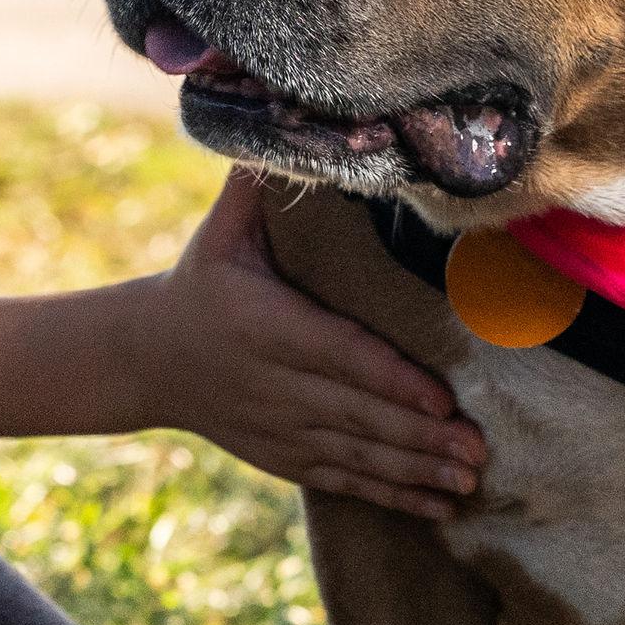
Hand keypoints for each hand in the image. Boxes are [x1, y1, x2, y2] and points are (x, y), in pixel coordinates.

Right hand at [130, 171, 487, 518]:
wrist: (145, 358)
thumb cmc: (199, 280)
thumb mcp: (220, 230)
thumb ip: (259, 186)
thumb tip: (293, 117)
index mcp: (265, 325)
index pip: (338, 355)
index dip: (391, 380)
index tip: (442, 398)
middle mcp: (273, 384)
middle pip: (357, 415)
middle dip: (420, 437)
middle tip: (479, 450)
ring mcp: (278, 428)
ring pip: (356, 454)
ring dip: (416, 472)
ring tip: (470, 481)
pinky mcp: (282, 456)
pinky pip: (342, 480)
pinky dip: (390, 495)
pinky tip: (437, 507)